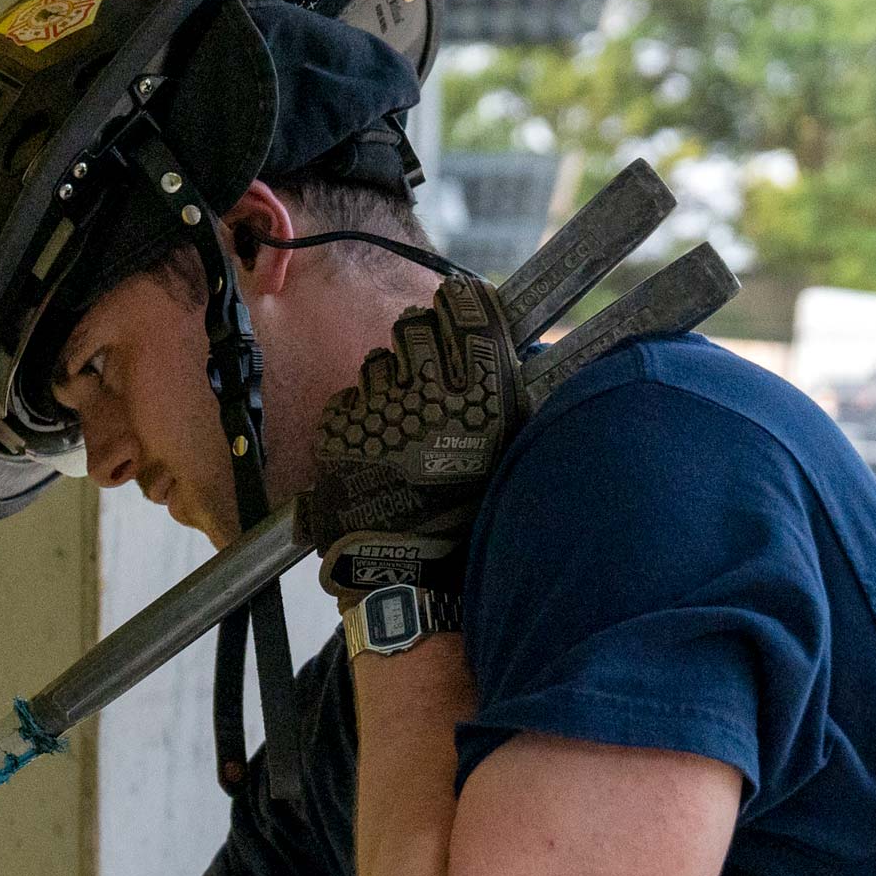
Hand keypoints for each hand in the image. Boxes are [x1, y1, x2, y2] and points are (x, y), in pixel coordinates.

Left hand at [307, 275, 526, 604]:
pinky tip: (371, 451)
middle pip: (415, 325)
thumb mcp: (507, 452)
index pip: (468, 310)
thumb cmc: (468, 518)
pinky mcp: (340, 427)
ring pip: (376, 362)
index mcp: (480, 392)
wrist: (410, 573)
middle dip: (418, 342)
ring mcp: (379, 405)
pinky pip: (347, 400)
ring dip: (386, 385)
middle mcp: (430, 389)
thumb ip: (509, 396)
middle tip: (425, 376)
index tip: (456, 302)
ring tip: (398, 427)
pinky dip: (356, 418)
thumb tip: (536, 351)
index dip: (460, 303)